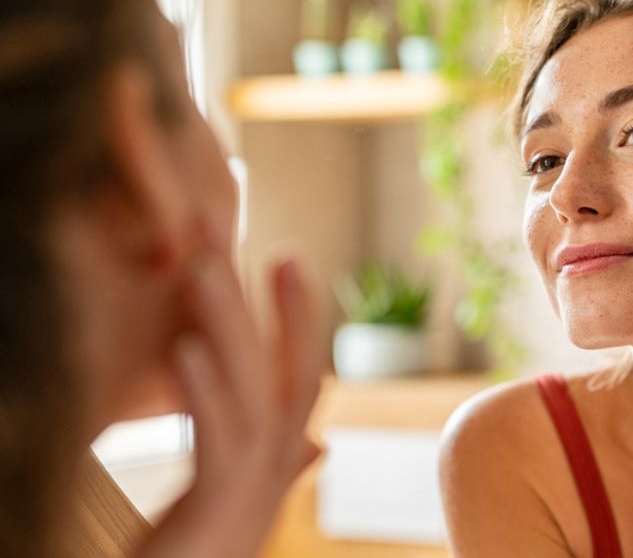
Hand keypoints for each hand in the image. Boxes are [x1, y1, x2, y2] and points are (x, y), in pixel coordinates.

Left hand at [137, 226, 322, 557]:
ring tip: (205, 268)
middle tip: (254, 237)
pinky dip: (205, 392)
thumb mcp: (237, 495)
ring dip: (231, 328)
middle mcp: (277, 468)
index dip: (299, 315)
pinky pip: (216, 441)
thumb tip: (317, 442)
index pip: (299, 374)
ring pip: (255, 395)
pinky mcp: (218, 508)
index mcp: (278, 458)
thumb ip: (279, 463)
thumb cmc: (203, 552)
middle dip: (273, 305)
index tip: (288, 254)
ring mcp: (253, 488)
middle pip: (285, 374)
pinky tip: (185, 348)